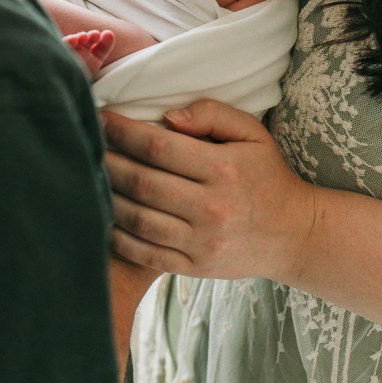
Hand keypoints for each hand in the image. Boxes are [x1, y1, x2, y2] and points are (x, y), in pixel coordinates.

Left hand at [102, 100, 316, 282]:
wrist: (294, 234)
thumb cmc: (267, 175)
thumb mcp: (251, 133)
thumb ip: (212, 114)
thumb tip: (168, 116)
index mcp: (223, 170)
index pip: (159, 147)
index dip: (124, 131)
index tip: (103, 119)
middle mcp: (211, 208)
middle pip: (142, 182)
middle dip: (108, 161)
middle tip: (87, 144)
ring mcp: (202, 243)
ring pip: (139, 219)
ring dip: (108, 196)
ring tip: (92, 177)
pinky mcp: (195, 268)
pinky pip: (146, 253)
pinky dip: (119, 236)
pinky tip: (105, 217)